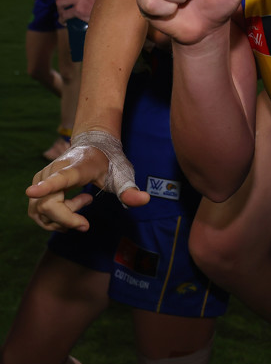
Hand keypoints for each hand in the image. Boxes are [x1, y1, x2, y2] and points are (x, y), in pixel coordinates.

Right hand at [26, 143, 148, 231]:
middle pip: (49, 205)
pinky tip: (71, 207)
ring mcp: (40, 179)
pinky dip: (55, 218)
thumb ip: (130, 190)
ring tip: (81, 203)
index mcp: (74, 168)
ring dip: (62, 218)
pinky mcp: (35, 187)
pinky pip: (38, 212)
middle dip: (67, 219)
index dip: (46, 187)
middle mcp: (52, 171)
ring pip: (42, 211)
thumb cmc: (107, 161)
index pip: (59, 179)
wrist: (92, 144)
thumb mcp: (121, 174)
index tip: (32, 191)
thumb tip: (145, 200)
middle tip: (86, 217)